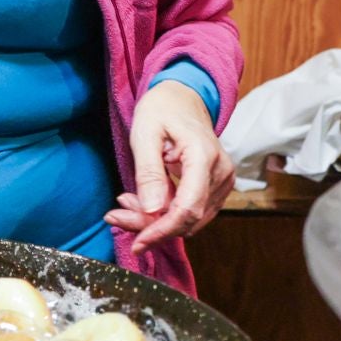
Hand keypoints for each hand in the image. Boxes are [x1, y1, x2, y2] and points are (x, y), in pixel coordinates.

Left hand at [105, 79, 233, 253]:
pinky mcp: (218, 187)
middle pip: (187, 218)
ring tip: (128, 202)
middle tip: (117, 216)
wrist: (183, 98)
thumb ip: (149, 172)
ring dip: (157, 220)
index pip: (187, 208)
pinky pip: (193, 211)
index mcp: (204, 156)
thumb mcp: (144, 134)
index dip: (161, 231)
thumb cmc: (162, 109)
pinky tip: (146, 200)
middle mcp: (220, 172)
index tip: (137, 242)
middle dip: (151, 225)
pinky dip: (167, 213)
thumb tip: (152, 210)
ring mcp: (223, 180)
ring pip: (189, 220)